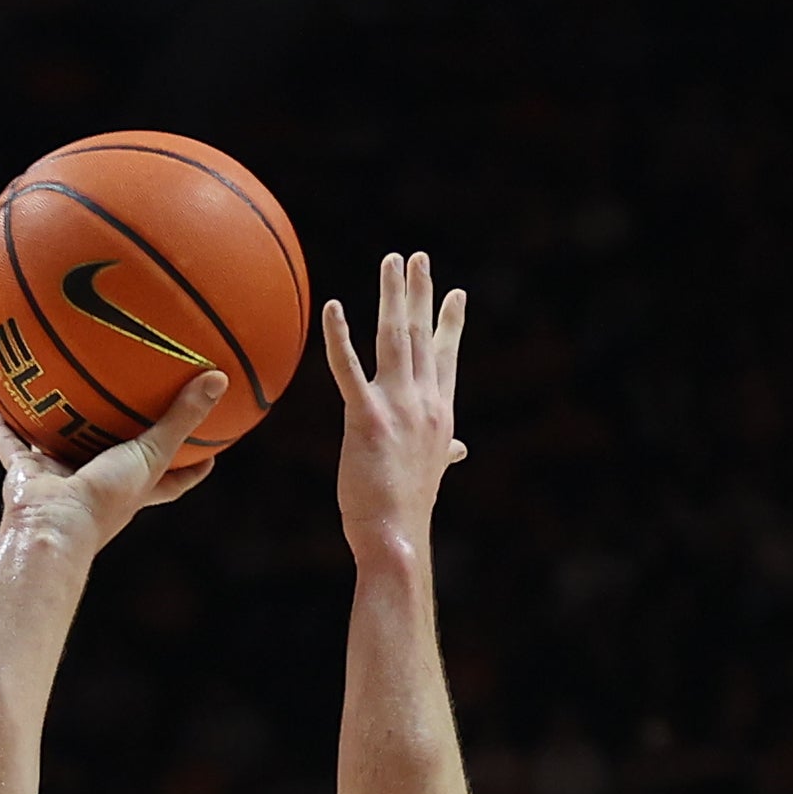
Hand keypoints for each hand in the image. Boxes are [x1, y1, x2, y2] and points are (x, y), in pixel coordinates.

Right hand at [0, 369, 225, 556]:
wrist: (52, 527)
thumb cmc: (106, 499)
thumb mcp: (153, 455)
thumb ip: (182, 419)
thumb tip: (220, 379)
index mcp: (132, 489)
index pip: (170, 482)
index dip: (191, 471)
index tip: (209, 455)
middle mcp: (96, 484)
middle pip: (113, 460)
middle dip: (119, 440)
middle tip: (129, 410)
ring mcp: (60, 480)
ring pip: (61, 449)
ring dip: (60, 429)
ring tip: (63, 398)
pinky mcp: (26, 475)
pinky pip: (12, 446)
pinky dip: (5, 429)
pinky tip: (0, 404)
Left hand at [322, 251, 466, 552]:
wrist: (397, 535)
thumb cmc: (407, 510)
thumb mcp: (431, 473)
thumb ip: (443, 451)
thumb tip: (459, 449)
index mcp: (440, 412)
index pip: (446, 357)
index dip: (449, 323)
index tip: (455, 292)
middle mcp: (425, 402)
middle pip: (421, 335)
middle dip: (420, 293)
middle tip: (418, 257)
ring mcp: (398, 406)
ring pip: (395, 338)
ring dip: (393, 296)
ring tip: (391, 261)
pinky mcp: (366, 418)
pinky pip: (348, 369)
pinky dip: (339, 335)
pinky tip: (333, 306)